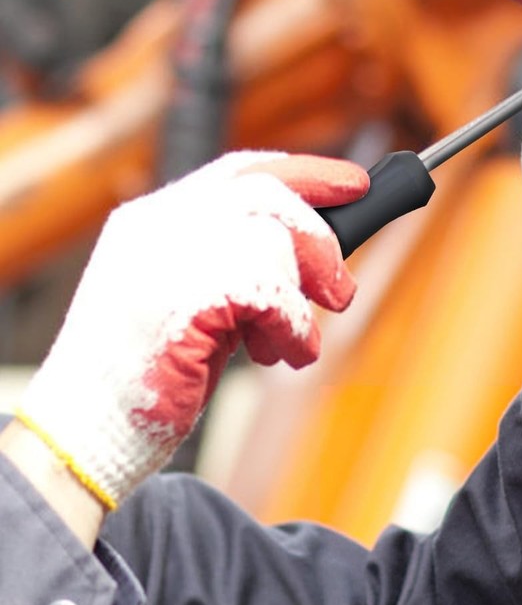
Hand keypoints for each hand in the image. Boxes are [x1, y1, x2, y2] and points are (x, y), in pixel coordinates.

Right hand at [18, 151, 367, 508]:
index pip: (240, 171)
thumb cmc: (141, 372)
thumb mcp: (186, 297)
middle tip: (340, 290)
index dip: (304, 173)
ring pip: (275, 245)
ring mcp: (167, 259)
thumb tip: (312, 254)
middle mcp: (158, 226)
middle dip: (320, 238)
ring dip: (301, 303)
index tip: (352, 182)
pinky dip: (294, 330)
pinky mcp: (186, 302)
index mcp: (153, 220)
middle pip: (268, 195)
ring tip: (287, 343)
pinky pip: (274, 297)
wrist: (85, 432)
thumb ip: (232, 264)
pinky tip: (281, 355)